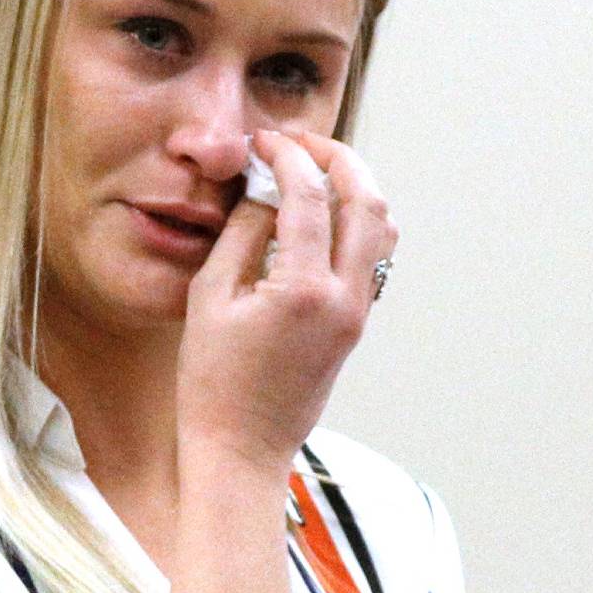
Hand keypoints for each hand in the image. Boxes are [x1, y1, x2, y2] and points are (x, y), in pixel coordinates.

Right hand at [178, 126, 396, 473]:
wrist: (242, 451)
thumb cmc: (213, 383)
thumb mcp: (210, 299)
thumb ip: (241, 234)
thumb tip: (265, 189)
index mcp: (303, 290)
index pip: (309, 195)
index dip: (287, 155)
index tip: (264, 142)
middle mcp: (343, 299)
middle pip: (367, 200)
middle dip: (337, 159)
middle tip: (300, 144)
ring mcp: (357, 314)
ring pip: (381, 228)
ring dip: (354, 189)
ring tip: (314, 173)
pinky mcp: (356, 326)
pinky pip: (371, 257)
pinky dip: (355, 223)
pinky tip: (320, 217)